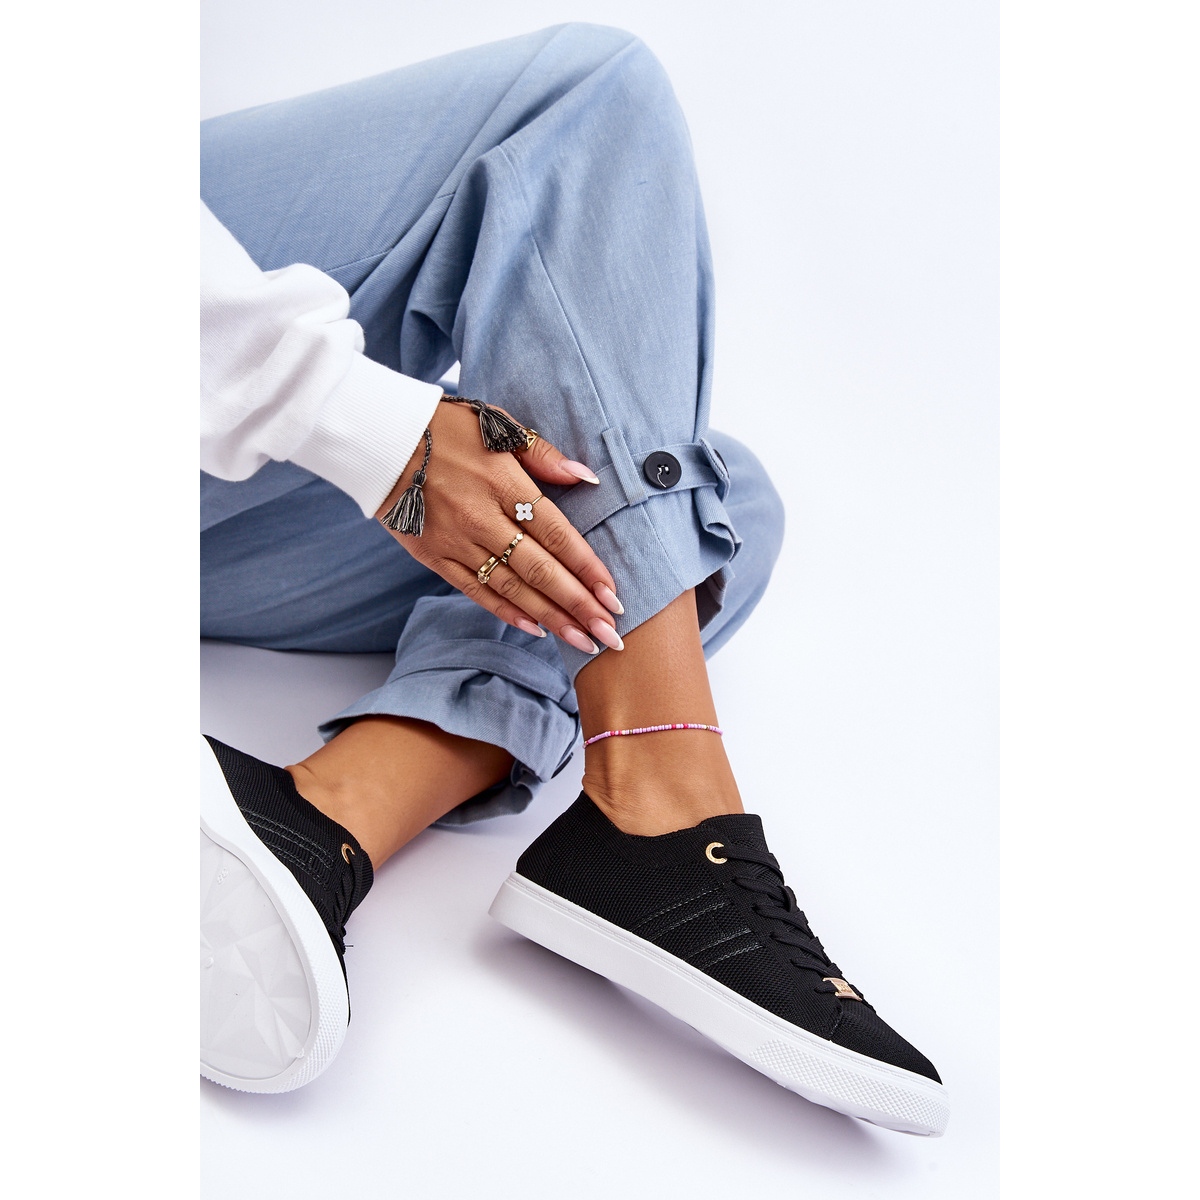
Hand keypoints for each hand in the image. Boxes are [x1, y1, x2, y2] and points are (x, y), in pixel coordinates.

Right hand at [376, 400, 623, 653]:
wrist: (375, 437)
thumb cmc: (441, 426)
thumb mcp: (496, 424)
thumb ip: (542, 454)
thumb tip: (586, 477)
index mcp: (503, 483)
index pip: (556, 534)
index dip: (587, 568)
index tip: (614, 595)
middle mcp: (481, 518)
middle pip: (540, 570)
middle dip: (579, 606)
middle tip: (611, 635)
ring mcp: (456, 541)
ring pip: (512, 588)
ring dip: (551, 618)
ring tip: (582, 642)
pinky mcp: (432, 556)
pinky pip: (475, 591)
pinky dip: (506, 612)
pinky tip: (535, 630)